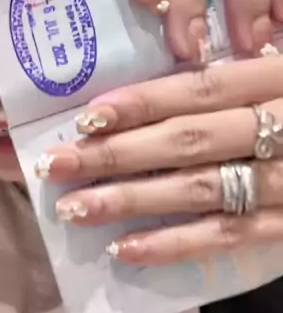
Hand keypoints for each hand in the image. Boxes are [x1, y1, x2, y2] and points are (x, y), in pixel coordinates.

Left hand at [36, 55, 282, 264]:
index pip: (205, 88)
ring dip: (130, 201)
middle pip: (188, 141)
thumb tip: (191, 61)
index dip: (144, 101)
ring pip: (199, 192)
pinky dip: (174, 246)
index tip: (87, 113)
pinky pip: (228, 239)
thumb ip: (257, 66)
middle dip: (116, 154)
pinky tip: (125, 251)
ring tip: (74, 208)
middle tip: (55, 164)